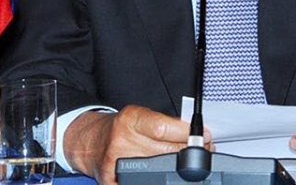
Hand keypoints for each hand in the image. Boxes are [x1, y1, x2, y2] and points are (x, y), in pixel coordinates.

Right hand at [63, 106, 201, 184]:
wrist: (91, 142)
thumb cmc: (120, 128)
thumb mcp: (140, 117)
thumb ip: (165, 125)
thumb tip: (197, 135)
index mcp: (130, 120)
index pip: (163, 128)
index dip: (186, 133)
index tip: (204, 135)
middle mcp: (122, 141)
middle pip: (167, 151)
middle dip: (189, 152)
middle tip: (201, 150)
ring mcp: (117, 164)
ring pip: (161, 171)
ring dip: (177, 169)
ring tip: (183, 163)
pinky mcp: (112, 182)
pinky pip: (145, 183)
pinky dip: (159, 180)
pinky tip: (163, 177)